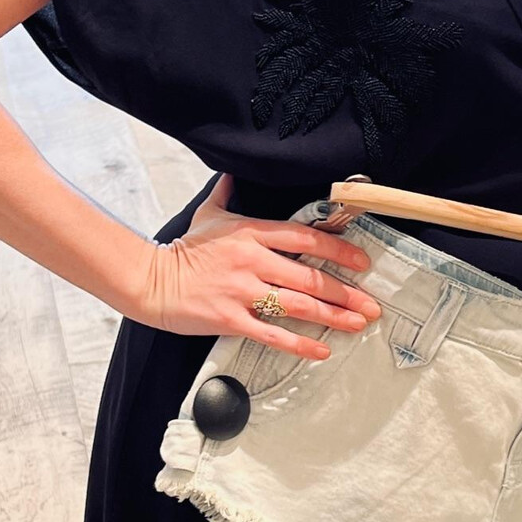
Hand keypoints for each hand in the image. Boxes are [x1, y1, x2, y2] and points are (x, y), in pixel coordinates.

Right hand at [134, 173, 381, 361]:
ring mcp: (242, 291)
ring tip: (357, 324)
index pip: (305, 237)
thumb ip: (228, 192)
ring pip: (298, 305)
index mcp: (251, 233)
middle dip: (346, 292)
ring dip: (333, 316)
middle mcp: (252, 261)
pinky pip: (273, 334)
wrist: (151, 281)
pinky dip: (301, 344)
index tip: (361, 262)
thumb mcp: (208, 214)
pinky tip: (321, 350)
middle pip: (309, 276)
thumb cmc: (183, 250)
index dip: (338, 249)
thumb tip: (234, 172)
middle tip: (371, 304)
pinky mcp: (231, 319)